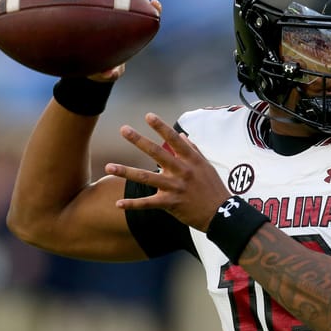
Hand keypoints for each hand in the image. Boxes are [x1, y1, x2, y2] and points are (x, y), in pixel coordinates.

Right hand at [85, 0, 162, 82]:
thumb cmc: (100, 68)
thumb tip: (108, 74)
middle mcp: (120, 14)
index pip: (148, 16)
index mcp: (131, 29)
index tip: (155, 4)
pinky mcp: (87, 3)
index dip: (154, 9)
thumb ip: (109, 74)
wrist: (84, 62)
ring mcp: (104, 6)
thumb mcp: (104, 74)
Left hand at [105, 113, 231, 231]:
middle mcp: (182, 171)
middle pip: (157, 153)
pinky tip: (118, 204)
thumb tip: (182, 135)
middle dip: (139, 140)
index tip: (148, 115)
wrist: (222, 214)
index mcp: (191, 160)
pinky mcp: (171, 204)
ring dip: (126, 172)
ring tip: (108, 167)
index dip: (161, 127)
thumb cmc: (213, 188)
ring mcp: (175, 187)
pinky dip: (133, 205)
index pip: (174, 139)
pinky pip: (148, 204)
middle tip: (123, 129)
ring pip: (146, 177)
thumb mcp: (206, 166)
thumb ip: (193, 150)